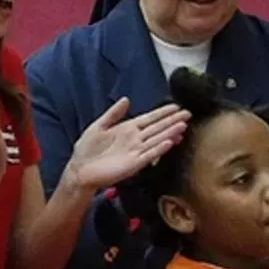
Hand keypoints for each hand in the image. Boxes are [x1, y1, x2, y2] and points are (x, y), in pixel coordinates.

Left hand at [64, 98, 188, 191]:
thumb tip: (126, 99)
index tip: (176, 107)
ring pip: (157, 140)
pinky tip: (169, 142)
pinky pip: (150, 155)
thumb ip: (113, 114)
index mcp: (128, 129)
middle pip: (158, 128)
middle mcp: (136, 139)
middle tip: (188, 114)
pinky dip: (160, 149)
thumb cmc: (88, 149)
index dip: (163, 113)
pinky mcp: (135, 163)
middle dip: (173, 120)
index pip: (150, 118)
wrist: (80, 169)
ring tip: (183, 126)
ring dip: (170, 133)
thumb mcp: (98, 126)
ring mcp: (137, 151)